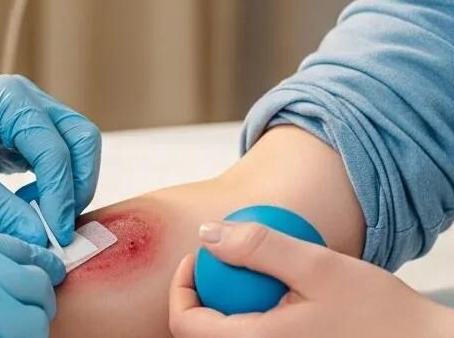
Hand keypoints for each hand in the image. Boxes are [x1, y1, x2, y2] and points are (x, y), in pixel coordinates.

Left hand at [0, 74, 100, 245]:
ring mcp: (17, 119)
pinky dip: (45, 187)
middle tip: (62, 224)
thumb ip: (5, 214)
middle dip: (77, 183)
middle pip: (79, 140)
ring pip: (66, 151)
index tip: (55, 234)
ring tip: (38, 219)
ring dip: (63, 186)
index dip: (62, 194)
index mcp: (12, 99)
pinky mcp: (8, 140)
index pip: (57, 149)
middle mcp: (21, 102)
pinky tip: (23, 209)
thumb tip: (45, 243)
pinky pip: (44, 162)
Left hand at [168, 221, 453, 337]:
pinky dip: (252, 315)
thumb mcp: (318, 266)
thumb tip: (206, 232)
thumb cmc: (379, 312)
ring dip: (225, 304)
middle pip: (200, 333)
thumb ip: (259, 247)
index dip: (181, 286)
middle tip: (220, 258)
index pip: (184, 324)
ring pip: (226, 336)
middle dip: (200, 293)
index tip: (200, 255)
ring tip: (249, 272)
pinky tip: (276, 291)